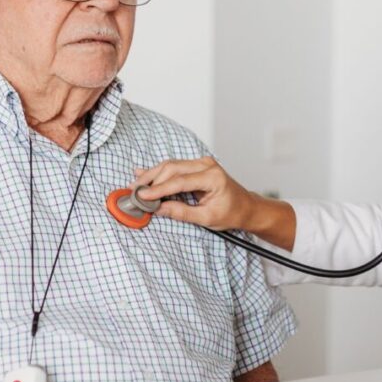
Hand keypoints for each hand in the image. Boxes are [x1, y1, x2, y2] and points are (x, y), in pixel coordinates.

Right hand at [134, 156, 258, 230]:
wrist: (246, 207)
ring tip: (136, 186)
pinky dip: (159, 173)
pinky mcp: (196, 166)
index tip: (142, 196)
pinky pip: (174, 167)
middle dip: (151, 180)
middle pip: (172, 168)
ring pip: (170, 165)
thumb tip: (159, 209)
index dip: (158, 189)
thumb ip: (181, 212)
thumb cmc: (232, 212)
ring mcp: (201, 163)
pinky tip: (143, 174)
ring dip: (152, 176)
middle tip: (135, 192)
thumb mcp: (207, 218)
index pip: (179, 181)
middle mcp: (206, 165)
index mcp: (212, 177)